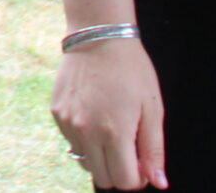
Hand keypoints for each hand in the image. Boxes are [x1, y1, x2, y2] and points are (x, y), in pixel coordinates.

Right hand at [51, 34, 165, 188]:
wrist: (98, 36)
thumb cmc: (131, 71)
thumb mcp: (152, 109)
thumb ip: (153, 150)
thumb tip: (158, 183)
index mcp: (114, 132)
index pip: (125, 181)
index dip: (139, 178)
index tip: (142, 161)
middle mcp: (86, 131)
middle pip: (103, 178)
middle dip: (119, 171)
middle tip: (129, 148)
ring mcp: (68, 122)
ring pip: (85, 162)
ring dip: (100, 156)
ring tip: (110, 129)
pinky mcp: (56, 112)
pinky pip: (72, 141)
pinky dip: (85, 138)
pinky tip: (94, 114)